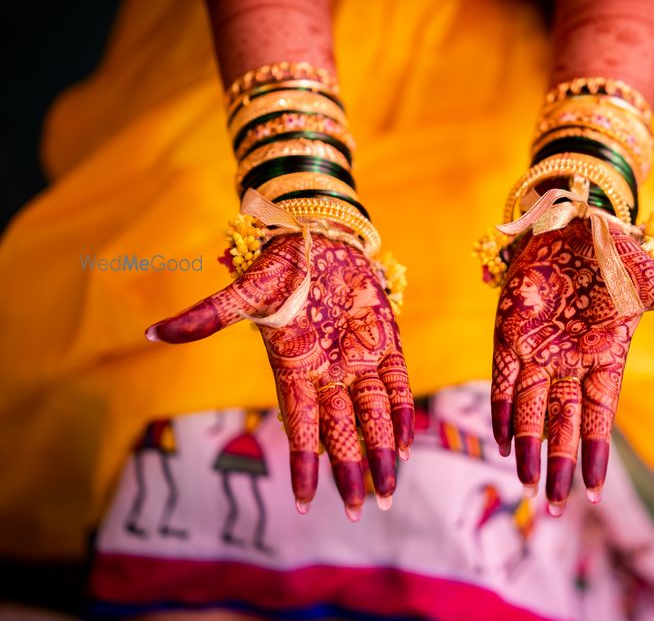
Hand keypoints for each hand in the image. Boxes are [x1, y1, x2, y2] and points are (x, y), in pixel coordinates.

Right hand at [146, 234, 412, 520]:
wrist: (320, 238)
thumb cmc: (279, 266)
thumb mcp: (246, 291)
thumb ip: (208, 316)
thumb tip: (152, 332)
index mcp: (294, 368)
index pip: (299, 426)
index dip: (302, 463)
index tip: (302, 503)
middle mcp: (328, 373)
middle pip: (341, 432)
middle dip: (349, 471)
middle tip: (358, 509)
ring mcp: (359, 360)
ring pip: (373, 416)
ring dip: (383, 452)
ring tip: (389, 491)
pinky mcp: (386, 342)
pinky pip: (397, 384)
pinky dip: (403, 412)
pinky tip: (408, 444)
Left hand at [490, 218, 653, 513]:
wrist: (574, 217)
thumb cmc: (617, 252)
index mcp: (606, 357)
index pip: (600, 416)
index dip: (596, 452)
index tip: (596, 491)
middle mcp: (570, 362)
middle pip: (563, 423)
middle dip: (560, 463)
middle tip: (554, 505)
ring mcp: (539, 349)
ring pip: (530, 409)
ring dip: (527, 446)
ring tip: (527, 484)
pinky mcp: (510, 332)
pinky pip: (503, 378)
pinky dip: (501, 407)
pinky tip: (500, 439)